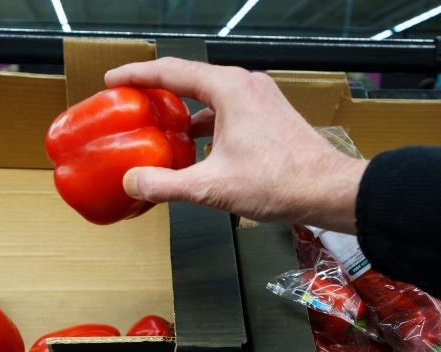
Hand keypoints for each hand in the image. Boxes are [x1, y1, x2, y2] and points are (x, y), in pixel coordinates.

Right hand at [105, 57, 365, 232]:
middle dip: (158, 92)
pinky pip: (227, 111)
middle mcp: (245, 85)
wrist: (327, 190)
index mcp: (229, 88)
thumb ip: (166, 184)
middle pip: (190, 79)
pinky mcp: (268, 117)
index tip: (113, 81)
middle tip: (131, 103)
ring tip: (157, 128)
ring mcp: (260, 99)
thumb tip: (132, 182)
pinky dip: (205, 124)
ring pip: (210, 97)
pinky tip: (194, 149)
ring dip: (183, 111)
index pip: (171, 71)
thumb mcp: (212, 187)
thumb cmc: (279, 182)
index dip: (137, 75)